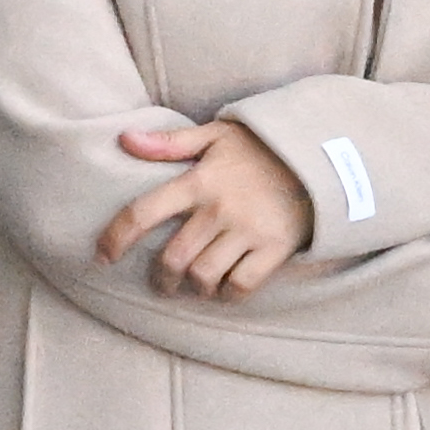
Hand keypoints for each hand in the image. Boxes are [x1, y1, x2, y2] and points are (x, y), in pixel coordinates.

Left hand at [99, 117, 320, 297]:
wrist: (326, 160)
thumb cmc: (264, 149)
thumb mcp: (219, 135)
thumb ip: (171, 142)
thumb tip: (124, 139)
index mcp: (200, 181)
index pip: (143, 212)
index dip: (116, 238)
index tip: (103, 256)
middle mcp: (221, 209)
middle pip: (174, 257)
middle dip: (161, 277)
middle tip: (161, 282)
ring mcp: (250, 231)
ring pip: (204, 275)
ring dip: (193, 287)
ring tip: (192, 286)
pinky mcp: (276, 248)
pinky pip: (242, 284)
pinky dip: (228, 294)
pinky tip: (224, 289)